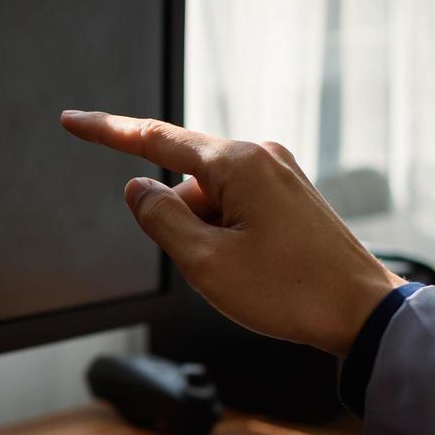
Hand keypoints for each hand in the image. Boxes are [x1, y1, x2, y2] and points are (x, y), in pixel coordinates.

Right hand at [61, 110, 404, 356]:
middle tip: (220, 270)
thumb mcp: (204, 262)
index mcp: (237, 163)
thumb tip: (138, 188)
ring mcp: (280, 174)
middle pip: (185, 184)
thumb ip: (159, 218)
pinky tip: (260, 270)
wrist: (362, 313)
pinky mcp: (291, 195)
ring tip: (249, 276)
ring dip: (208, 239)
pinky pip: (236, 210)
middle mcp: (260, 155)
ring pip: (210, 202)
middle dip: (182, 227)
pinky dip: (229, 240)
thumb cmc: (288, 290)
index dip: (107, 132)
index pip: (154, 139)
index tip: (72, 121)